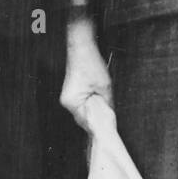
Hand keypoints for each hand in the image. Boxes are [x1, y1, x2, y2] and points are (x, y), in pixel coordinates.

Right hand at [60, 16, 112, 133]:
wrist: (81, 46)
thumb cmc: (90, 64)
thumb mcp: (105, 87)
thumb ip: (107, 104)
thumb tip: (110, 116)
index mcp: (72, 103)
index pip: (86, 122)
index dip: (98, 127)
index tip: (108, 131)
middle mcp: (67, 102)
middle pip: (83, 118)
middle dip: (96, 120)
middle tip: (109, 123)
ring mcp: (68, 97)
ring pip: (82, 110)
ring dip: (93, 112)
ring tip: (105, 114)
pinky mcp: (71, 92)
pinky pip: (81, 103)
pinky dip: (90, 105)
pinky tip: (98, 104)